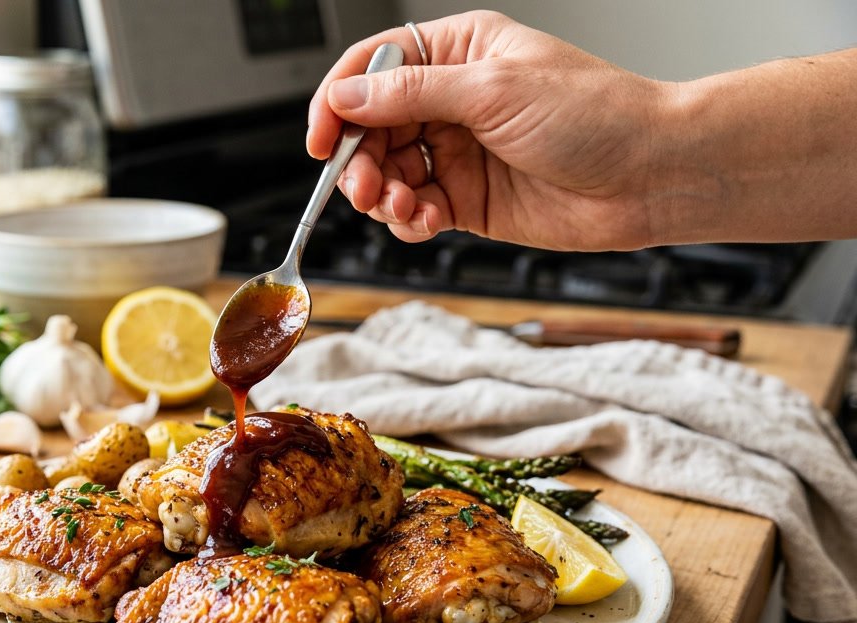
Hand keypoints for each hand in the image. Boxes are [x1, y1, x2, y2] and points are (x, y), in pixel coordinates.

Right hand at [307, 12, 669, 250]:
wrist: (650, 177)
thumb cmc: (596, 117)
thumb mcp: (493, 90)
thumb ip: (411, 93)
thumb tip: (346, 94)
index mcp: (458, 53)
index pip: (373, 67)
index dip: (338, 101)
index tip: (321, 137)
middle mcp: (451, 101)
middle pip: (371, 127)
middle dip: (359, 160)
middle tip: (364, 186)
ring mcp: (458, 152)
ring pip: (387, 173)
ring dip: (382, 195)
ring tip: (400, 206)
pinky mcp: (467, 200)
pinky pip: (415, 210)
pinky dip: (410, 221)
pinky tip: (425, 221)